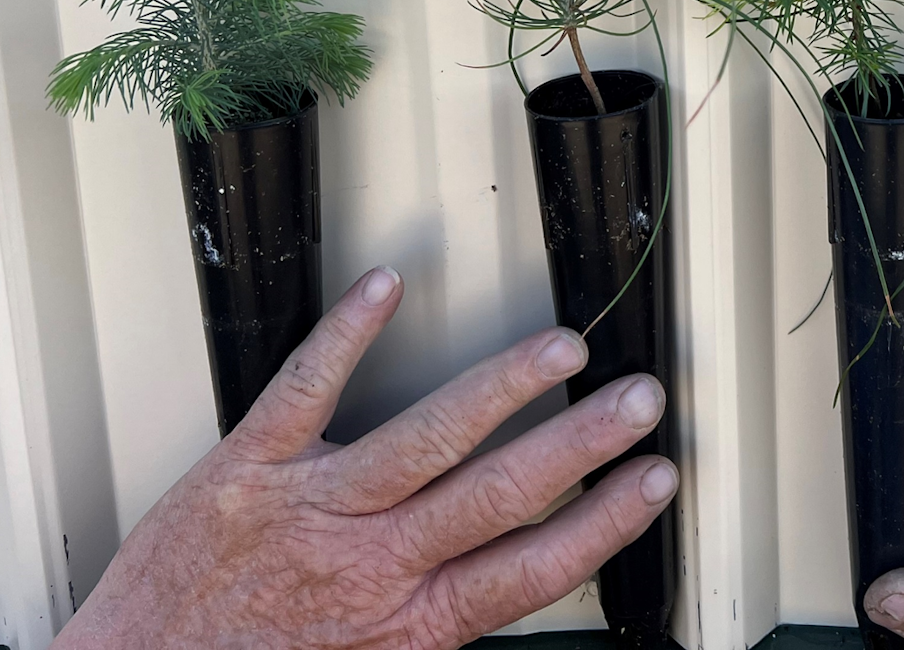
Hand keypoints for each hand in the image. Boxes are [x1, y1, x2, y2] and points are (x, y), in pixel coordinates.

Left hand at [56, 267, 675, 649]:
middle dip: (582, 440)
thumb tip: (512, 586)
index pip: (532, 567)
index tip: (653, 480)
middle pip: (501, 494)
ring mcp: (312, 506)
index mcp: (406, 621)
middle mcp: (369, 561)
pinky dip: (348, 333)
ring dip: (503, 387)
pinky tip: (388, 288)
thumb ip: (436, 626)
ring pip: (428, 436)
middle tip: (639, 398)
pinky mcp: (249, 467)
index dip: (605, 520)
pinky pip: (306, 389)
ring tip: (561, 345)